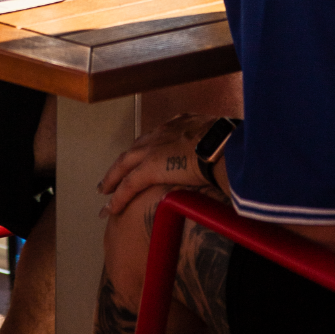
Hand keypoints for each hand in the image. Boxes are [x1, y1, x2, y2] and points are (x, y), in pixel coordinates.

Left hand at [97, 113, 217, 216]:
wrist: (223, 145)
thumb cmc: (229, 143)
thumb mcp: (219, 137)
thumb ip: (214, 146)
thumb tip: (224, 157)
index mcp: (178, 125)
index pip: (155, 138)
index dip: (145, 150)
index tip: (141, 157)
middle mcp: (161, 133)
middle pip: (134, 149)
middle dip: (122, 163)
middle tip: (112, 175)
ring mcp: (153, 149)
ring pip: (124, 165)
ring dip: (113, 179)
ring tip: (104, 191)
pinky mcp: (150, 168)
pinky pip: (128, 185)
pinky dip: (118, 197)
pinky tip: (111, 208)